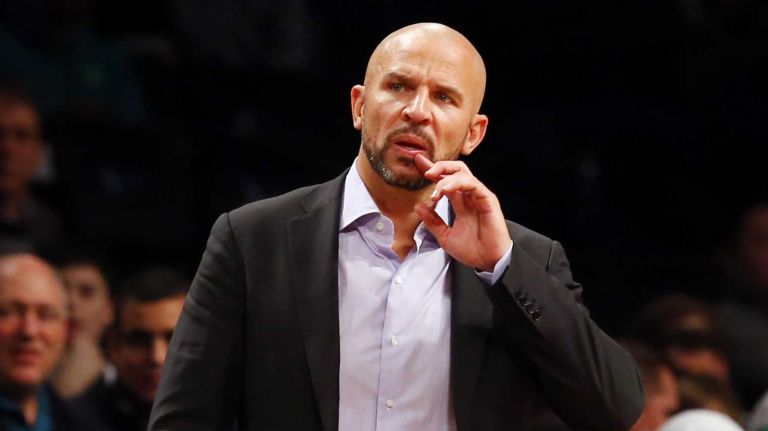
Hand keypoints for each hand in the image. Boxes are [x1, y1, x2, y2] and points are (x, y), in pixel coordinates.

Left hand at [413, 154, 511, 271]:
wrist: (488, 262)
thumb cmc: (472, 250)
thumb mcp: (444, 235)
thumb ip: (432, 221)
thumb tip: (418, 206)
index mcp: (460, 203)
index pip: (445, 181)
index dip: (433, 171)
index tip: (418, 163)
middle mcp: (469, 196)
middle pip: (456, 170)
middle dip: (440, 166)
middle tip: (425, 171)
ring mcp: (479, 196)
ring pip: (463, 173)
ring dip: (445, 177)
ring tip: (435, 190)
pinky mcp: (488, 199)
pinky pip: (473, 184)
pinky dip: (457, 183)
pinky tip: (445, 190)